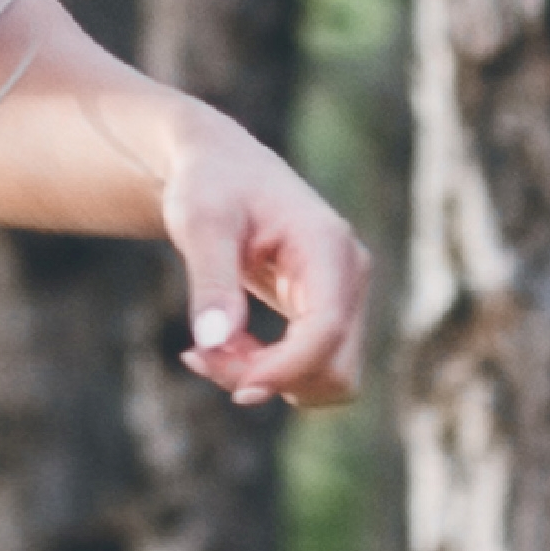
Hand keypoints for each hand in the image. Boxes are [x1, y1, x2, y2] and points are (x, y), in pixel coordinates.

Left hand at [161, 123, 367, 408]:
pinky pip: (309, 367)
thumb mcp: (200, 222)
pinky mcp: (327, 314)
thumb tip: (213, 343)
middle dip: (268, 378)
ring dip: (266, 379)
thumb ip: (211, 280)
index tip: (232, 383)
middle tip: (200, 355)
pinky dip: (267, 372)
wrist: (220, 166)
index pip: (328, 329)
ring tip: (210, 347)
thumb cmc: (210, 184)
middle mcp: (349, 275)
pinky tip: (223, 345)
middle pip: (335, 368)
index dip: (284, 368)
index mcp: (328, 245)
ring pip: (325, 377)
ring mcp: (345, 297)